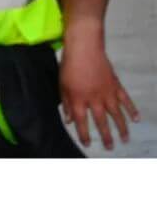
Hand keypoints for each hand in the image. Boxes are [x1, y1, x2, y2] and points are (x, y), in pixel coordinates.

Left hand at [60, 34, 139, 149]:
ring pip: (117, 115)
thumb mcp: (62, 85)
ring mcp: (107, 93)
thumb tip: (68, 120)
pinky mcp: (116, 85)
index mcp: (78, 100)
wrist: (84, 49)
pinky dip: (132, 110)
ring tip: (125, 139)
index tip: (87, 144)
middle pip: (101, 122)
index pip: (81, 122)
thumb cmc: (69, 66)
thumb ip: (65, 103)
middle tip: (110, 147)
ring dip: (122, 128)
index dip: (84, 134)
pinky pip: (126, 100)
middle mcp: (94, 100)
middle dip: (106, 136)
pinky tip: (136, 119)